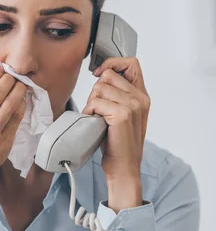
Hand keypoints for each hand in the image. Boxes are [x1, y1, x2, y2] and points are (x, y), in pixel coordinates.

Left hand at [82, 57, 150, 185]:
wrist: (124, 166)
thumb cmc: (118, 142)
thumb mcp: (123, 114)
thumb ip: (118, 95)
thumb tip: (100, 78)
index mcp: (142, 95)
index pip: (131, 63)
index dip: (112, 64)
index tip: (99, 74)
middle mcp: (140, 98)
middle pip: (108, 76)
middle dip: (96, 90)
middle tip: (97, 109)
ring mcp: (132, 105)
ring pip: (99, 88)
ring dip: (92, 103)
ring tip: (97, 118)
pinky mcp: (121, 114)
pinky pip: (95, 102)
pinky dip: (89, 112)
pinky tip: (94, 123)